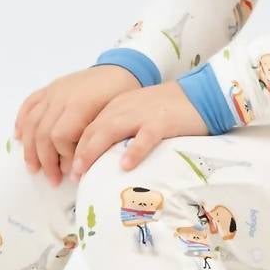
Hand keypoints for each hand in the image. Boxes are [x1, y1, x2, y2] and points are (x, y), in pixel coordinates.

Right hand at [14, 65, 141, 186]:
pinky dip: (21, 121)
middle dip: (45, 160)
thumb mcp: (113, 119)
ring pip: (32, 122)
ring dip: (29, 148)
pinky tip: (19, 137)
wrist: (121, 70)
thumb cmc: (121, 97)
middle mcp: (62, 97)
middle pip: (43, 132)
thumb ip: (93, 140)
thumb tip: (74, 166)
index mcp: (80, 104)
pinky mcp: (49, 88)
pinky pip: (29, 104)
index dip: (62, 157)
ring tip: (33, 167)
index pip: (60, 136)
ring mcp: (53, 91)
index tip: (70, 172)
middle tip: (51, 179)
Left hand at [66, 80, 209, 181]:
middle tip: (73, 175)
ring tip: (85, 171)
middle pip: (94, 130)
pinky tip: (125, 165)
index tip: (71, 168)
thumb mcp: (137, 113)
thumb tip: (103, 155)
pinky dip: (134, 151)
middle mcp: (124, 108)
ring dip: (94, 151)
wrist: (199, 95)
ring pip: (111, 131)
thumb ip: (120, 127)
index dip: (76, 147)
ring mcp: (142, 115)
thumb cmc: (168, 109)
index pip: (89, 127)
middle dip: (80, 152)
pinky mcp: (162, 123)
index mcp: (117, 106)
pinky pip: (145, 138)